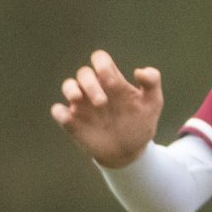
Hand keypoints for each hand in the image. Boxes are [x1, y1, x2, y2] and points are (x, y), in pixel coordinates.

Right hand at [50, 49, 164, 168]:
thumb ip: (152, 82)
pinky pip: (58, 111)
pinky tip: (68, 117)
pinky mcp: (72, 121)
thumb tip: (139, 71)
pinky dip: (60, 112)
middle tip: (102, 103)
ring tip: (78, 99)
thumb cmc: (140, 123)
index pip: (100, 59)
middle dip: (90, 84)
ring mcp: (82, 104)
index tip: (111, 79)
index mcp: (112, 80)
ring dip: (71, 90)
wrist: (130, 152)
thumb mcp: (153, 103)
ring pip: (68, 85)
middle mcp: (94, 88)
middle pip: (84, 73)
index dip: (102, 63)